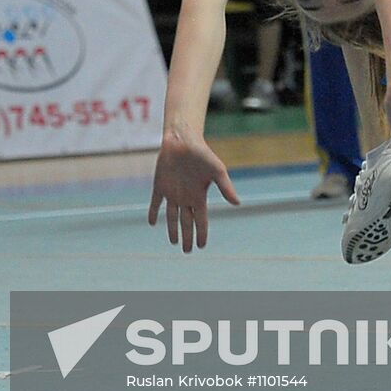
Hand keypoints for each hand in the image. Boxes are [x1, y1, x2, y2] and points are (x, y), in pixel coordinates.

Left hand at [149, 132, 240, 251]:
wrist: (183, 139)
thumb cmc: (202, 154)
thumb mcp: (217, 171)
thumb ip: (226, 187)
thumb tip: (237, 204)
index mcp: (199, 197)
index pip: (201, 221)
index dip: (201, 234)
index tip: (201, 246)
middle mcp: (185, 197)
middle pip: (186, 222)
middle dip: (187, 237)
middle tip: (187, 251)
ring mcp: (172, 192)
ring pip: (172, 216)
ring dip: (172, 229)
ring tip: (173, 242)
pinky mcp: (160, 185)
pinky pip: (156, 202)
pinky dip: (153, 212)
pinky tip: (152, 223)